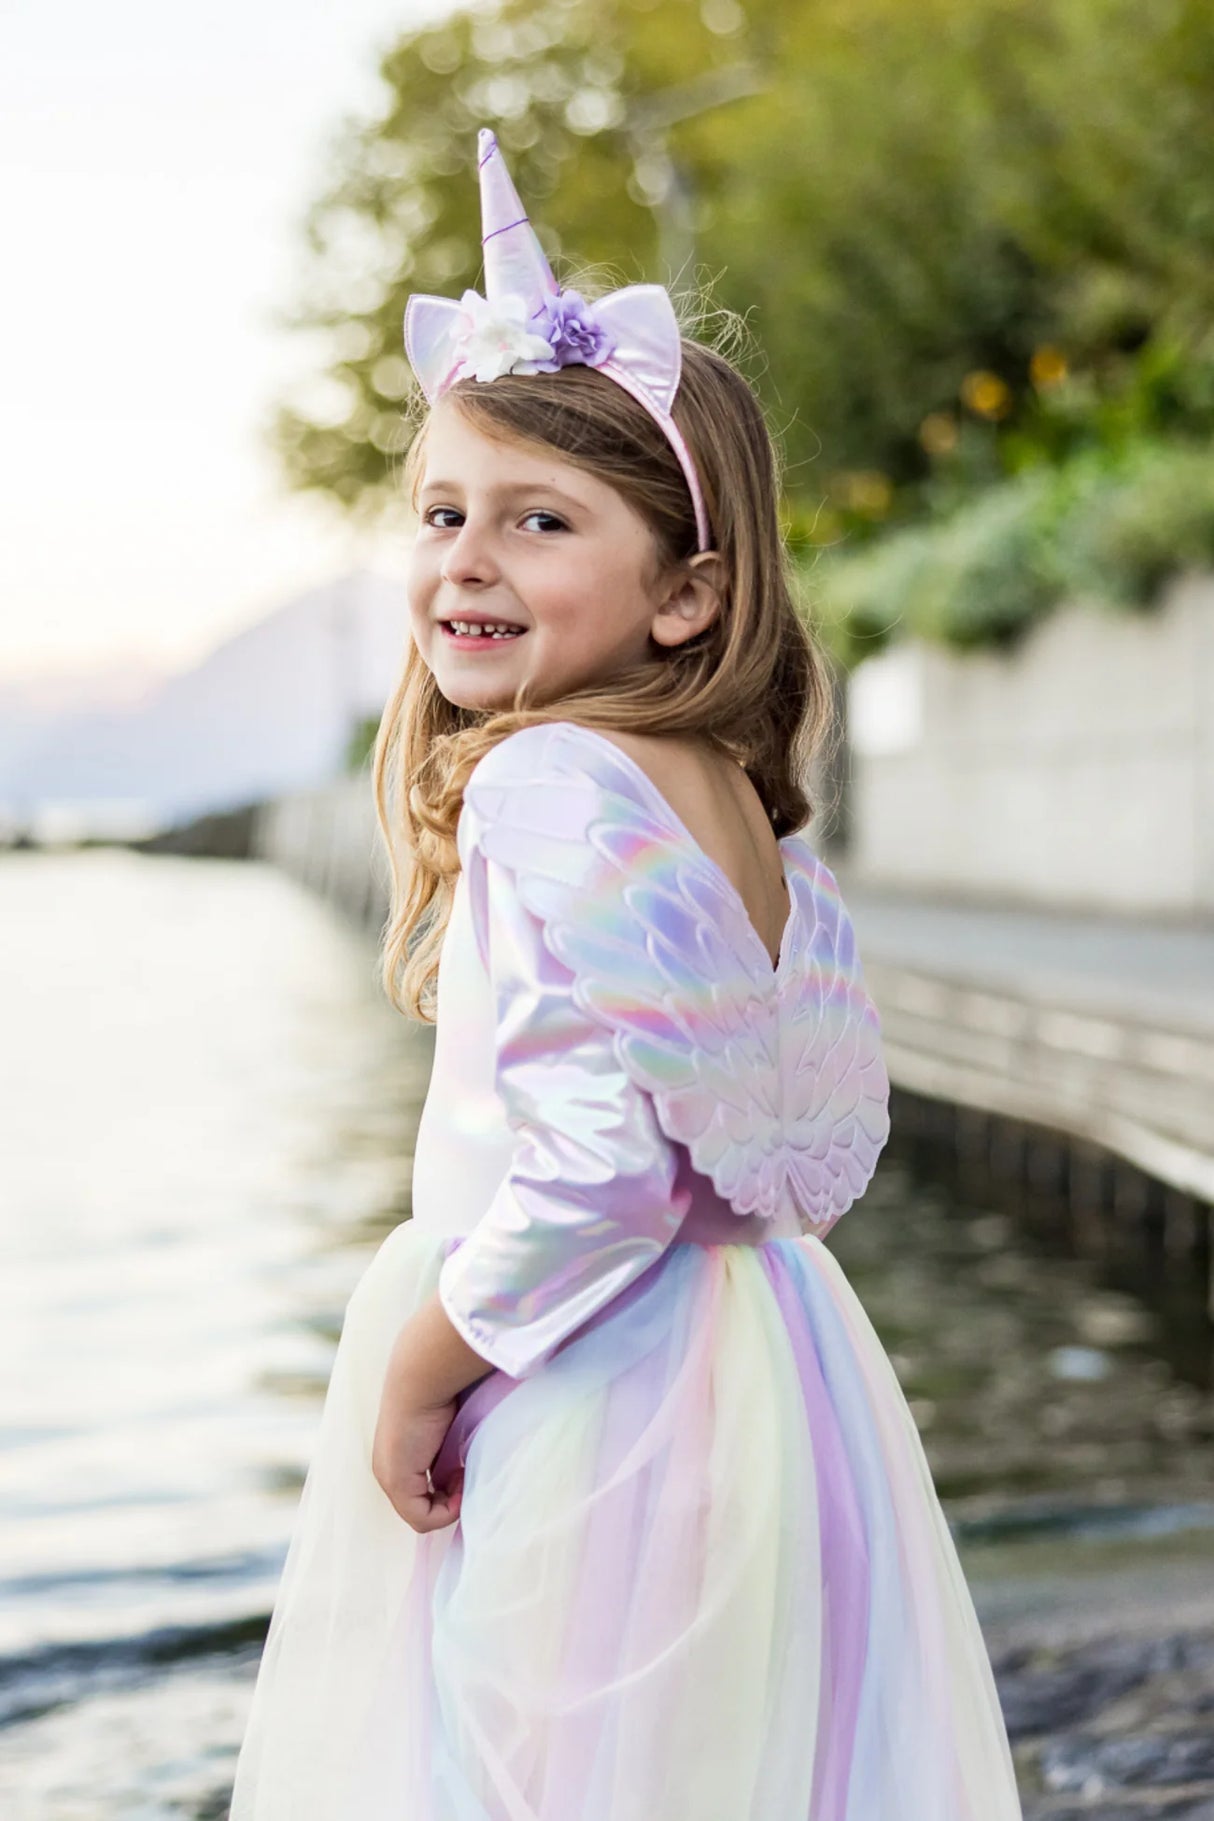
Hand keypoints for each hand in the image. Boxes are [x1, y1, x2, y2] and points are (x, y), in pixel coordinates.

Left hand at [371, 1368, 464, 1533]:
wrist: (422, 1378)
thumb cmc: (439, 1392)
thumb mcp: (446, 1425)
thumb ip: (449, 1449)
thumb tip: (465, 1468)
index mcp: (397, 1456)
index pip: (423, 1489)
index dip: (448, 1489)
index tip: (465, 1470)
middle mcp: (388, 1470)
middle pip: (422, 1504)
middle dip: (449, 1498)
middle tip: (466, 1476)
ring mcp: (390, 1479)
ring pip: (422, 1515)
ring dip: (449, 1504)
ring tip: (464, 1478)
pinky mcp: (397, 1484)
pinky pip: (422, 1519)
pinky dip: (446, 1512)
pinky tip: (460, 1485)